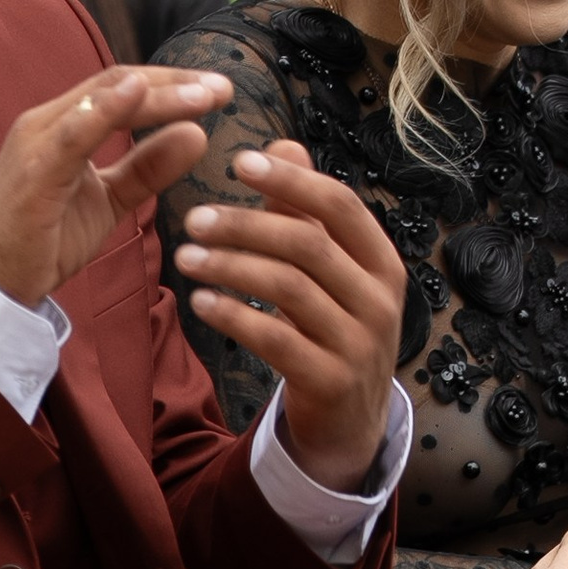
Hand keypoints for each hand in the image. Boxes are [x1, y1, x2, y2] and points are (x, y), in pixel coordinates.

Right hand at [0, 64, 232, 309]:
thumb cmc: (46, 239)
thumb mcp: (111, 200)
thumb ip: (147, 167)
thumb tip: (196, 135)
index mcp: (65, 124)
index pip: (123, 88)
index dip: (172, 85)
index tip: (218, 90)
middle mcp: (49, 121)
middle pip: (118, 84)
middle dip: (174, 84)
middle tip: (223, 88)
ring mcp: (39, 141)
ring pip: (103, 100)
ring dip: (157, 95)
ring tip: (204, 96)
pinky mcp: (33, 170)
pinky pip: (73, 133)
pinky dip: (105, 110)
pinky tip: (137, 94)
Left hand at [171, 140, 405, 491]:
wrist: (352, 423)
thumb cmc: (333, 331)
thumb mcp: (330, 272)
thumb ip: (306, 212)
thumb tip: (283, 145)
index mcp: (382, 262)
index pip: (341, 206)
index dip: (291, 180)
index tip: (239, 160)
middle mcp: (378, 299)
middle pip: (308, 244)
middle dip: (246, 225)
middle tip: (194, 218)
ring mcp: (358, 343)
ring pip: (288, 289)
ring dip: (230, 267)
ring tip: (186, 257)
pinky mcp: (330, 381)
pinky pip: (275, 339)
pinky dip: (233, 316)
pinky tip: (201, 301)